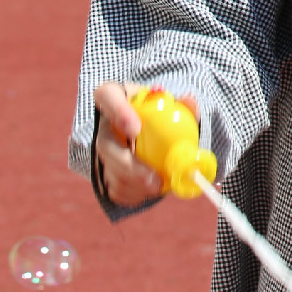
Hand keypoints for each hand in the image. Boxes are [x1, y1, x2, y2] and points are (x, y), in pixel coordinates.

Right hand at [92, 81, 199, 207]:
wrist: (153, 133)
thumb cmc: (162, 113)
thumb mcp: (172, 104)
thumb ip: (182, 104)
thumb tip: (190, 101)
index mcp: (116, 98)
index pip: (108, 97)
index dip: (119, 113)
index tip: (136, 129)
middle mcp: (103, 124)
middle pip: (105, 145)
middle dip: (129, 166)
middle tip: (155, 179)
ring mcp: (101, 150)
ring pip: (109, 171)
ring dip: (135, 184)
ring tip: (160, 185)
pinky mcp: (103, 173)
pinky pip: (113, 189)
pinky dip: (133, 194)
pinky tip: (149, 190)